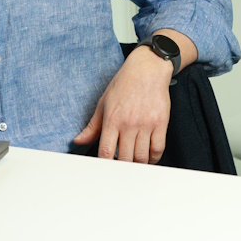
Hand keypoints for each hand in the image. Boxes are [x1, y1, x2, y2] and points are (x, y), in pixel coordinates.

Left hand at [72, 47, 173, 163]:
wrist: (147, 69)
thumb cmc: (124, 84)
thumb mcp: (103, 103)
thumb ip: (92, 126)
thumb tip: (78, 141)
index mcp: (112, 119)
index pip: (105, 152)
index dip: (104, 166)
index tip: (105, 171)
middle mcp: (129, 123)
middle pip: (125, 158)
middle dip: (122, 167)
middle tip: (120, 169)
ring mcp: (146, 124)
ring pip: (142, 157)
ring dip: (137, 165)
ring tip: (133, 164)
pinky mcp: (161, 123)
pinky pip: (158, 149)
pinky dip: (153, 158)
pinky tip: (148, 158)